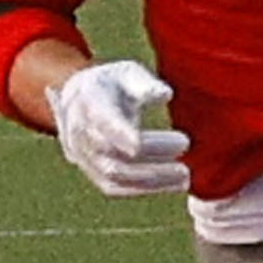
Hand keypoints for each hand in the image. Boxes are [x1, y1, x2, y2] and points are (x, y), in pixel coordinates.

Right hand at [50, 59, 189, 196]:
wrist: (77, 100)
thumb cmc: (111, 84)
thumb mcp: (127, 73)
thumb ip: (144, 84)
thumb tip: (165, 95)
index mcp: (89, 102)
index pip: (106, 123)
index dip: (126, 135)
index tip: (155, 142)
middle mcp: (81, 132)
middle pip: (114, 153)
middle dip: (152, 156)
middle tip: (186, 146)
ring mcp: (83, 155)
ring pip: (115, 177)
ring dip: (152, 180)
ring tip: (185, 176)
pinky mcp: (91, 172)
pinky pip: (114, 188)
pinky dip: (144, 190)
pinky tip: (171, 184)